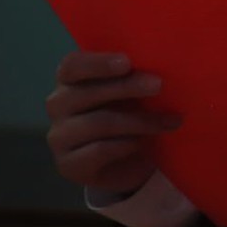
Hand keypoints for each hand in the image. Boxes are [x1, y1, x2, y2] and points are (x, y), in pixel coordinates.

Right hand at [45, 51, 181, 195]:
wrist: (127, 163)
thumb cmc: (128, 114)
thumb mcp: (132, 92)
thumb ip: (134, 76)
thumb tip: (159, 64)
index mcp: (70, 80)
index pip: (72, 66)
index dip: (98, 63)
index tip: (127, 62)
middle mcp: (58, 105)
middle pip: (87, 92)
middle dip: (126, 87)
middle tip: (158, 85)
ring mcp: (60, 137)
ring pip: (98, 123)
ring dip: (139, 121)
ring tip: (168, 121)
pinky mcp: (68, 164)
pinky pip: (100, 150)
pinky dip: (127, 144)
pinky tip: (145, 142)